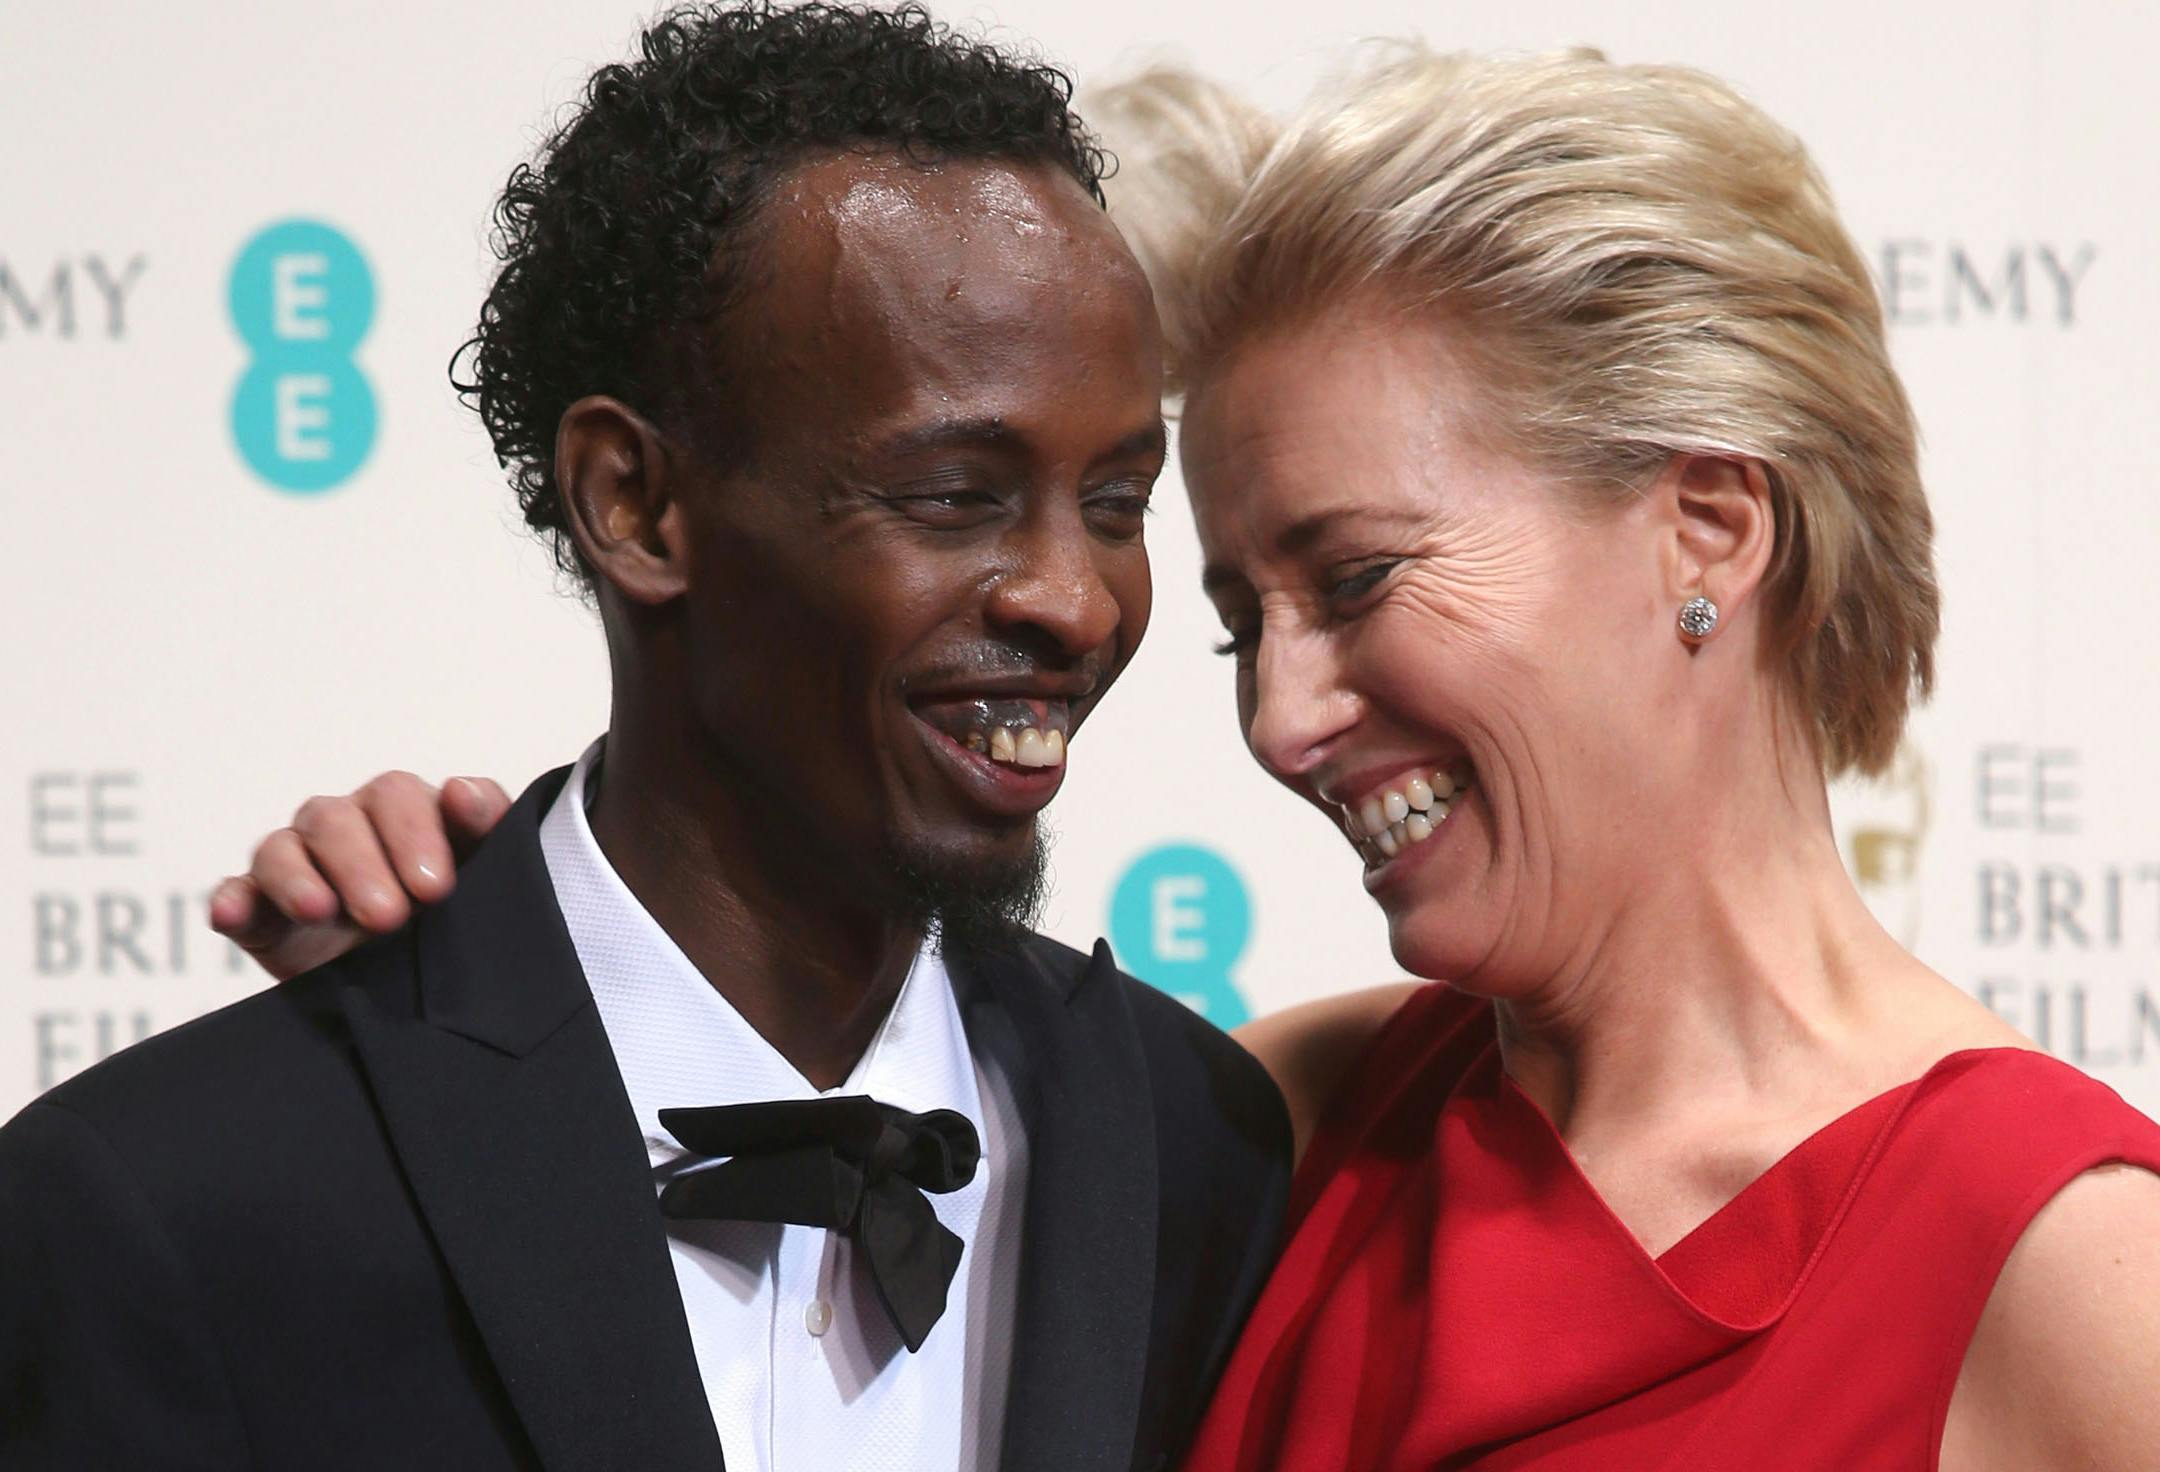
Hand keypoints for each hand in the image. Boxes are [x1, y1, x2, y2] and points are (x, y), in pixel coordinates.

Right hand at [208, 773, 510, 979]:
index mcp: (401, 811)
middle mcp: (345, 828)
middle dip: (362, 866)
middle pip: (336, 819)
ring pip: (282, 849)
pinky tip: (232, 913)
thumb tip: (461, 791)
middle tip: (389, 916)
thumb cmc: (456, 913)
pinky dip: (231, 900)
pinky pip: (236, 893)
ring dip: (298, 879)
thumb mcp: (486, 870)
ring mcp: (298, 866)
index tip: (435, 885)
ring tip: (320, 910)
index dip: (412, 832)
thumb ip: (487, 822)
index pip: (396, 796)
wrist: (418, 990)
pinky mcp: (259, 910)